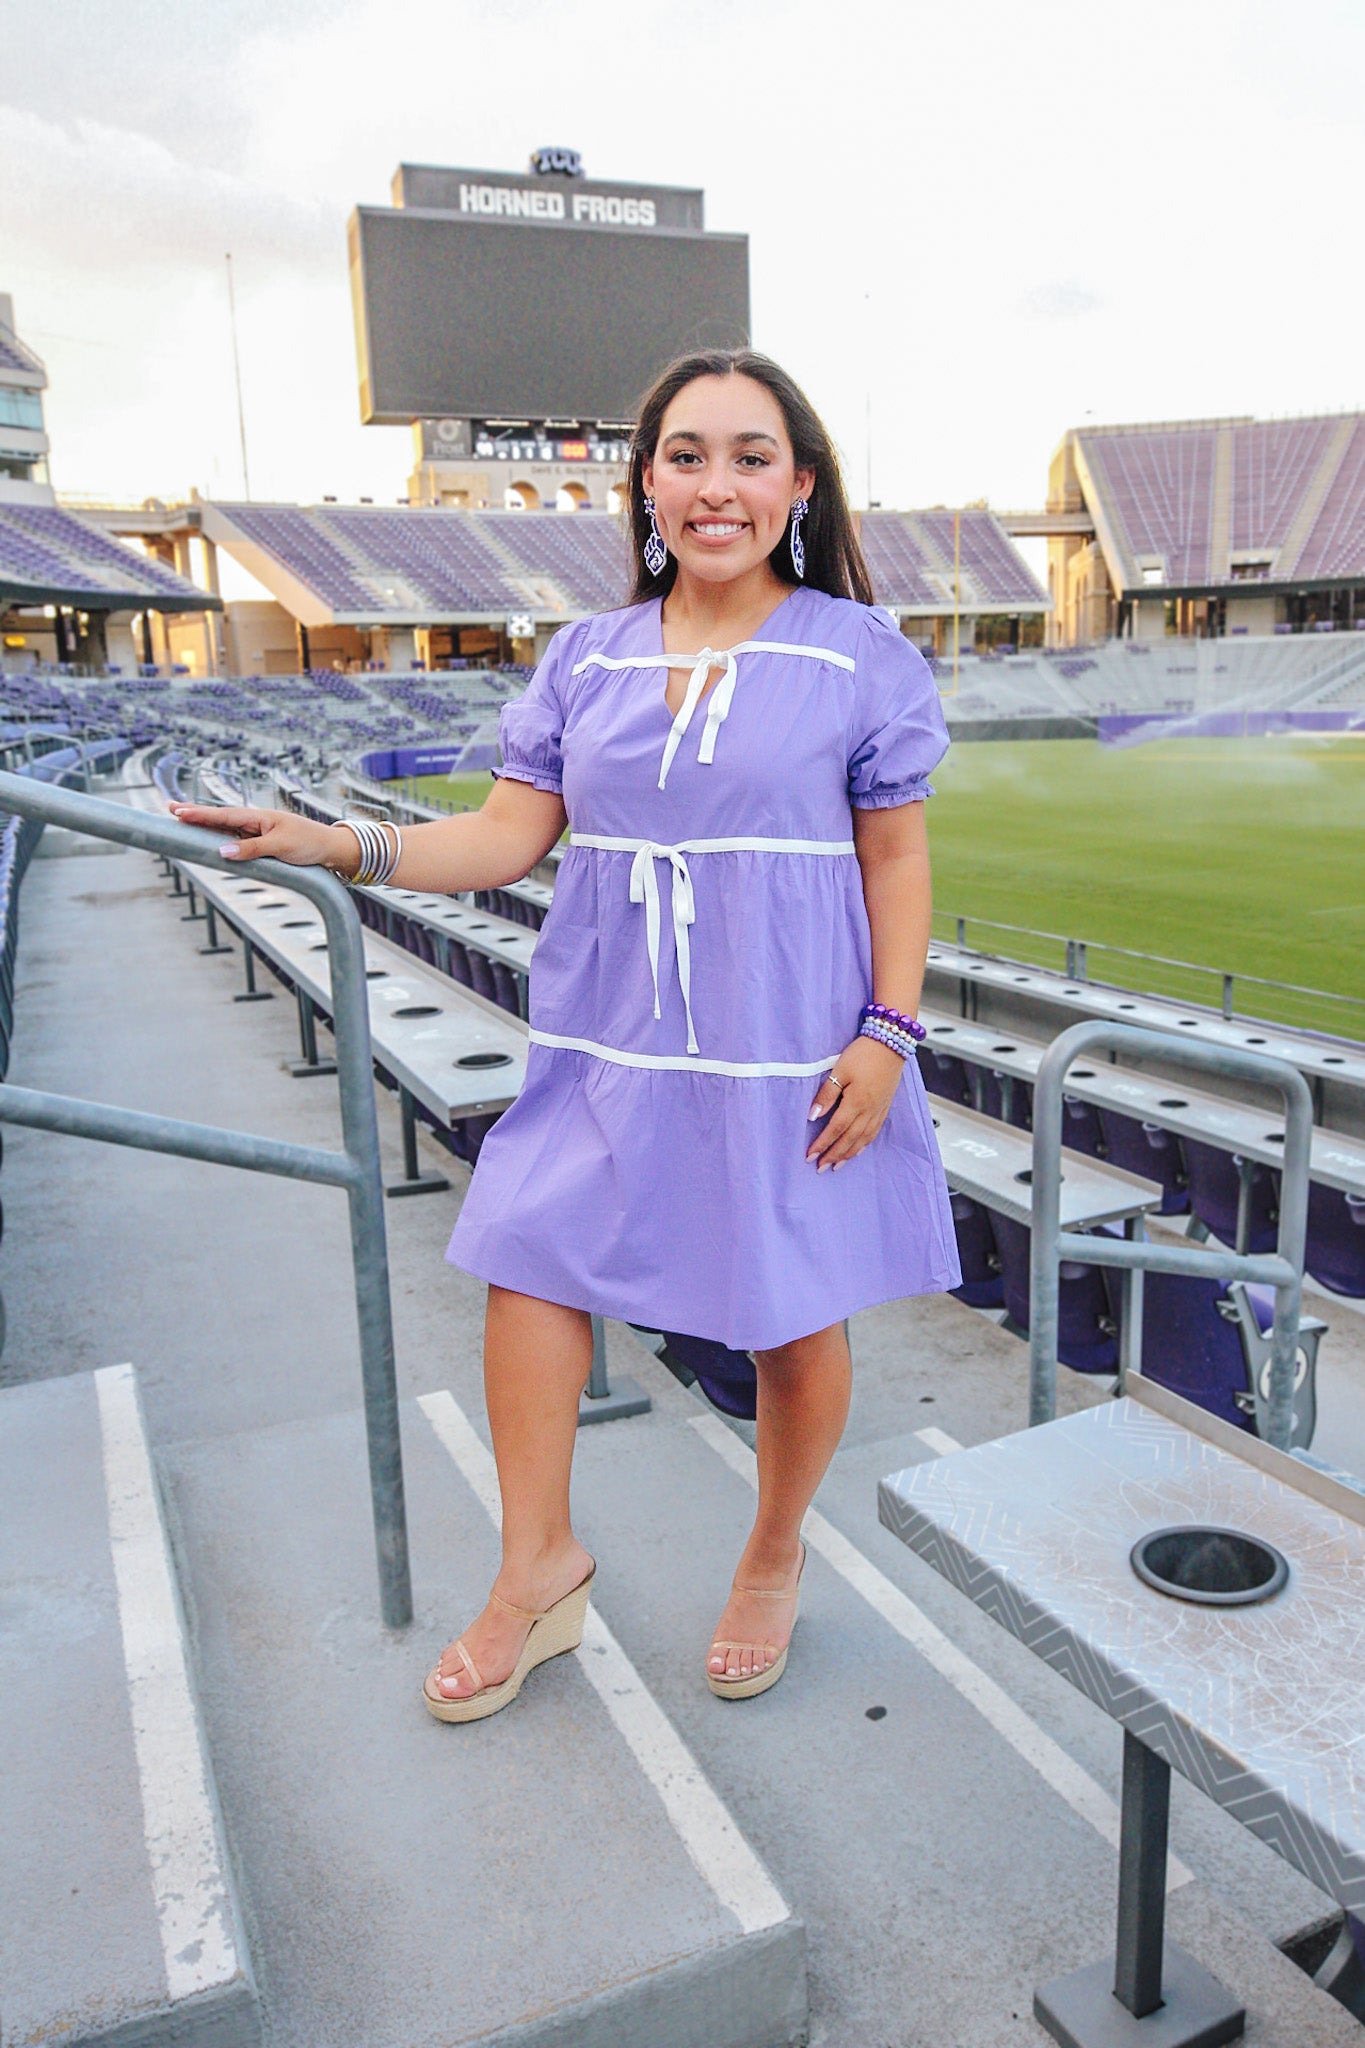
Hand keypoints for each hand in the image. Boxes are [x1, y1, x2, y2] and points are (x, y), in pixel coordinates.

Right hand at [168, 803, 348, 871]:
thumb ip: (251, 850)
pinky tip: (207, 839)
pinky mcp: (261, 845)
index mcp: (258, 817)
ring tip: (181, 820)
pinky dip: (219, 839)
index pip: (222, 815)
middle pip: (219, 818)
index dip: (199, 814)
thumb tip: (222, 851)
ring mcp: (256, 833)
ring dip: (204, 825)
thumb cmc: (308, 843)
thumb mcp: (280, 847)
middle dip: (195, 814)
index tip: (177, 811)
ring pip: (224, 830)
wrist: (330, 849)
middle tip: (169, 809)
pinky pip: (235, 841)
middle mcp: (254, 822)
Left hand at [805, 1034, 904, 1171]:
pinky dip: (864, 1144)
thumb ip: (826, 1094)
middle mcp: (869, 1110)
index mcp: (857, 1102)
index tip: (810, 1155)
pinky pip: (874, 1132)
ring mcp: (879, 1110)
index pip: (835, 1129)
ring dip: (848, 1154)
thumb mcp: (839, 1070)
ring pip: (863, 1139)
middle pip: (849, 1139)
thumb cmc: (864, 1053)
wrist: (891, 1042)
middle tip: (820, 1167)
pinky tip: (858, 1149)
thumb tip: (813, 1116)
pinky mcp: (885, 1106)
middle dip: (833, 1155)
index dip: (822, 1144)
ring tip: (837, 1165)